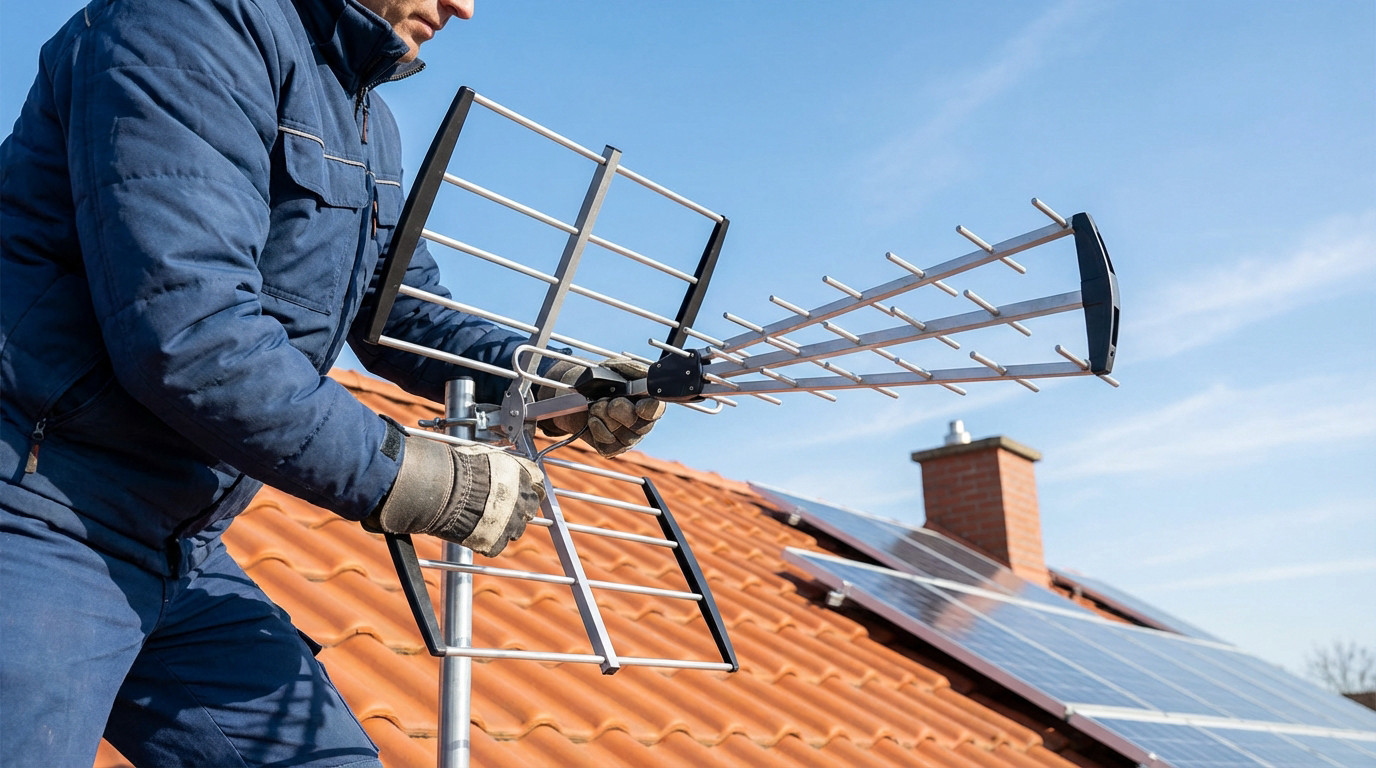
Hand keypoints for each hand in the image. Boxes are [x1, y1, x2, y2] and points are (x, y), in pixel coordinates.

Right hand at [366, 431, 545, 555]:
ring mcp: (511, 523)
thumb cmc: (459, 467)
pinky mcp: (496, 542)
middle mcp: (523, 499)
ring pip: (515, 530)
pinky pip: (496, 545)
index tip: (523, 492)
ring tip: (483, 521)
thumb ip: (497, 462)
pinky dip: (486, 542)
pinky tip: (473, 534)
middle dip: (518, 509)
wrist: (443, 489)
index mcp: (522, 475)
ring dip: (503, 527)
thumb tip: (495, 460)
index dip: (529, 488)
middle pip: (529, 508)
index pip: (538, 483)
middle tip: (501, 509)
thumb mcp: (484, 454)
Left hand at [537, 356, 665, 457]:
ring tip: (595, 406)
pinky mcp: (611, 448)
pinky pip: (608, 445)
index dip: (649, 410)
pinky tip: (592, 419)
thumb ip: (631, 368)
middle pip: (639, 426)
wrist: (574, 394)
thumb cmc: (599, 381)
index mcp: (647, 402)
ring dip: (604, 417)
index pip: (657, 410)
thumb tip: (643, 374)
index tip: (638, 406)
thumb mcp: (614, 367)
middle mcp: (641, 422)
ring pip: (623, 436)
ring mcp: (627, 437)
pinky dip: (597, 429)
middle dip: (619, 410)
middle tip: (605, 400)